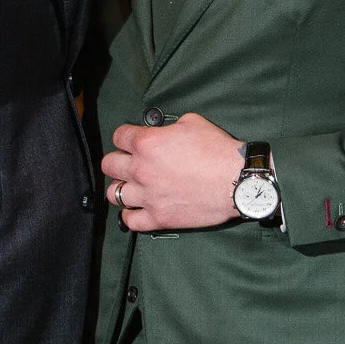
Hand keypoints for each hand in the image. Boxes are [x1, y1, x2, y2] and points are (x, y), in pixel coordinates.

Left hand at [101, 112, 244, 231]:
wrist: (236, 181)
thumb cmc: (218, 150)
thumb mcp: (192, 123)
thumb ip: (169, 127)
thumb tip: (163, 131)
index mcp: (147, 143)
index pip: (118, 136)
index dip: (124, 136)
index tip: (130, 140)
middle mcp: (141, 169)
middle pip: (109, 164)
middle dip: (117, 160)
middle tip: (129, 162)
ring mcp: (148, 195)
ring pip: (114, 193)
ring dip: (121, 187)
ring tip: (133, 186)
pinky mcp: (158, 217)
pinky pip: (130, 220)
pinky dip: (130, 214)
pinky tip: (137, 208)